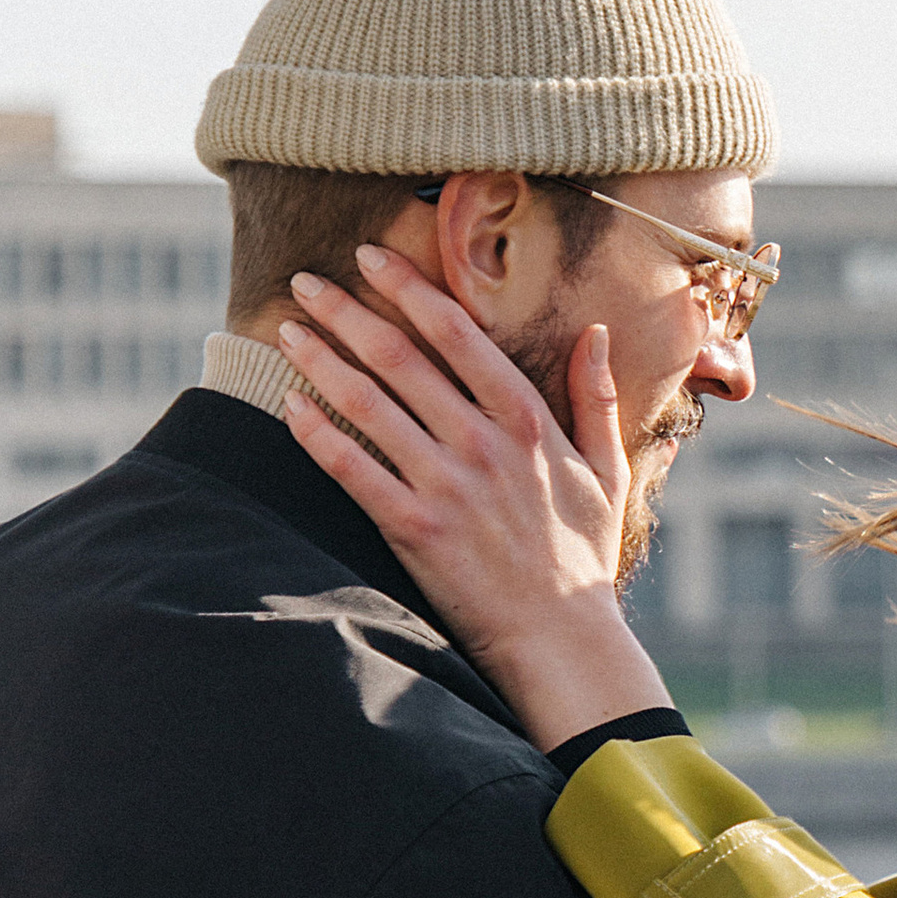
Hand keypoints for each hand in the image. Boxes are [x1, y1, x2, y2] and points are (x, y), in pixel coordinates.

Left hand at [273, 248, 672, 747]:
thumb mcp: (609, 470)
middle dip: (347, 312)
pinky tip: (289, 406)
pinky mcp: (414, 531)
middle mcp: (484, 445)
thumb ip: (596, 397)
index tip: (371, 258)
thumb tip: (598, 333)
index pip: (458, 335)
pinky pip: (353, 472)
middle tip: (308, 281)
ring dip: (321, 361)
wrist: (562, 639)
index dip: (409, 288)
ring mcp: (446, 487)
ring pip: (368, 405)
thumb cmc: (583, 557)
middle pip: (400, 359)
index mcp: (530, 422)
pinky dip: (317, 435)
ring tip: (287, 331)